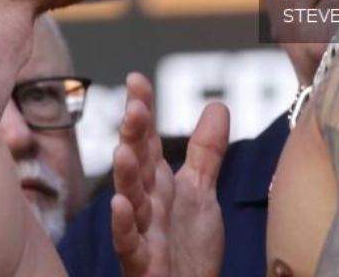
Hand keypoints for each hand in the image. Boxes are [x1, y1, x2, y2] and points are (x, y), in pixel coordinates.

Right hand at [111, 73, 227, 276]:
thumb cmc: (188, 250)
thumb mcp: (201, 194)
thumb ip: (206, 152)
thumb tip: (216, 106)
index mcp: (158, 184)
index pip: (148, 141)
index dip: (142, 111)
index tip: (136, 80)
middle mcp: (146, 204)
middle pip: (138, 164)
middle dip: (134, 136)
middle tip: (136, 108)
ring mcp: (141, 233)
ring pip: (130, 200)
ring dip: (126, 176)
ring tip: (124, 150)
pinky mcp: (141, 264)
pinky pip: (129, 243)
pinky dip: (123, 225)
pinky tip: (121, 205)